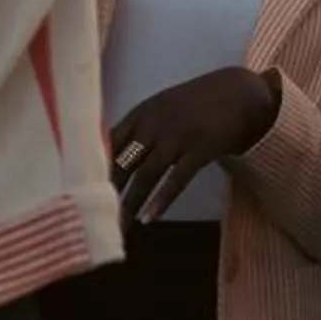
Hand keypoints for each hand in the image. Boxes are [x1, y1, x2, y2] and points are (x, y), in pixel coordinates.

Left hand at [109, 67, 282, 222]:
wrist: (238, 93)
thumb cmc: (195, 104)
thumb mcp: (161, 108)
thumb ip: (138, 129)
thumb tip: (110, 155)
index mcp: (142, 113)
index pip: (109, 142)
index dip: (95, 167)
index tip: (82, 190)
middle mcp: (155, 123)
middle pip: (124, 162)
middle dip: (109, 191)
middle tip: (96, 217)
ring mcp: (178, 135)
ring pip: (147, 174)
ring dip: (132, 202)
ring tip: (121, 226)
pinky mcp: (200, 149)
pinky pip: (177, 179)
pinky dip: (162, 200)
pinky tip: (150, 218)